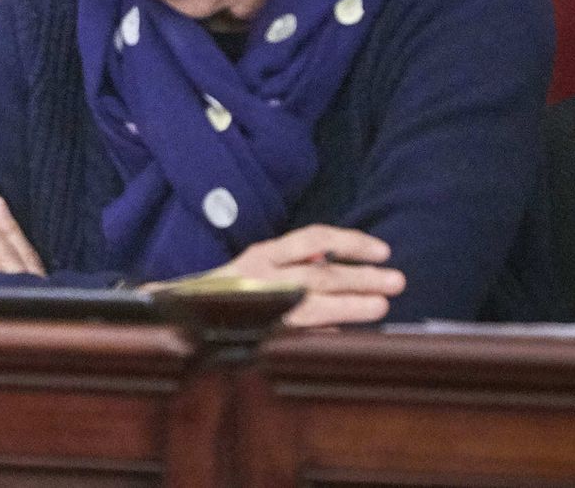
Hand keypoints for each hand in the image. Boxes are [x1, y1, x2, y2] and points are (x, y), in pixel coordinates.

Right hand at [202, 224, 405, 326]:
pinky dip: (324, 334)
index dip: (350, 243)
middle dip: (362, 276)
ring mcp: (261, 305)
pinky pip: (298, 332)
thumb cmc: (226, 292)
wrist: (179, 314)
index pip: (314, 239)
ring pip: (313, 302)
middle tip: (395, 280)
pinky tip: (345, 336)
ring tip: (380, 306)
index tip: (381, 250)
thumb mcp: (256, 265)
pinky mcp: (259, 331)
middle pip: (321, 272)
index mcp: (264, 255)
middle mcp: (262, 275)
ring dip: (351, 304)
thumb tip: (333, 260)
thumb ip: (291, 262)